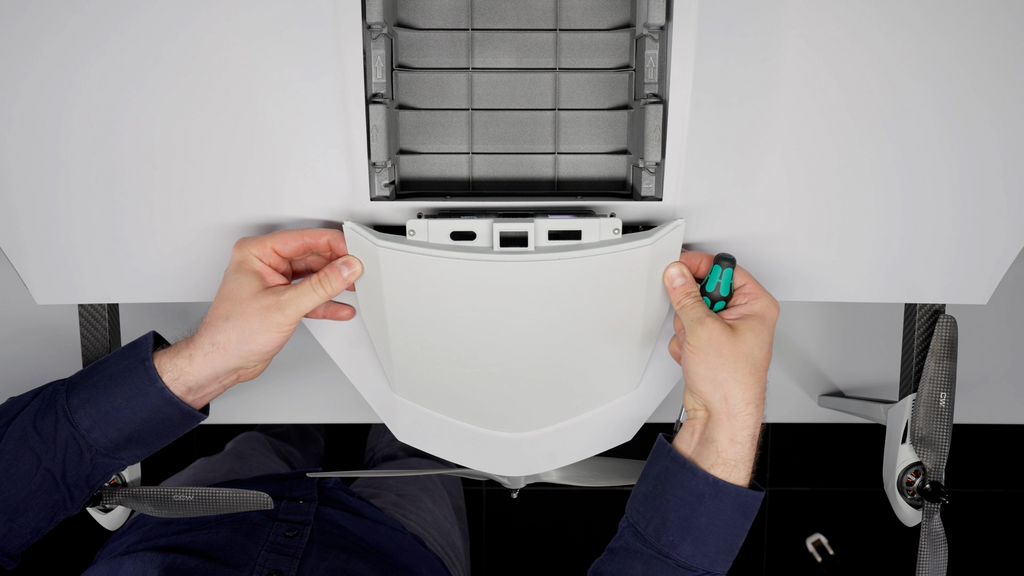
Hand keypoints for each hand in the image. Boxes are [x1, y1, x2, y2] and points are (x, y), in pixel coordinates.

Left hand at [154, 228, 362, 408]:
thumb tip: (346, 268)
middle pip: (311, 256)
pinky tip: (341, 307)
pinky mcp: (281, 299)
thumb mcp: (284, 306)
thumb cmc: (232, 334)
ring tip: (354, 287)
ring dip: (332, 284)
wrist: (221, 363)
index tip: (354, 253)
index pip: (303, 239)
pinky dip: (324, 302)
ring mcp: (273, 281)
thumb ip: (320, 286)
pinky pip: (309, 294)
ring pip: (312, 275)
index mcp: (256, 253)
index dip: (332, 245)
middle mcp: (264, 263)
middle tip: (358, 272)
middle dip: (335, 265)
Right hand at [663, 251, 778, 485]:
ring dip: (687, 328)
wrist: (722, 418)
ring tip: (696, 345)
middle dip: (692, 307)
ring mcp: (727, 332)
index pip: (725, 268)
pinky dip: (685, 342)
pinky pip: (688, 330)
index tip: (680, 266)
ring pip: (693, 311)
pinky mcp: (711, 346)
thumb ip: (686, 296)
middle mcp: (745, 316)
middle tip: (693, 320)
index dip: (700, 266)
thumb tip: (677, 274)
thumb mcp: (703, 329)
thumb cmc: (732, 383)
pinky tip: (693, 356)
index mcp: (756, 305)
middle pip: (706, 290)